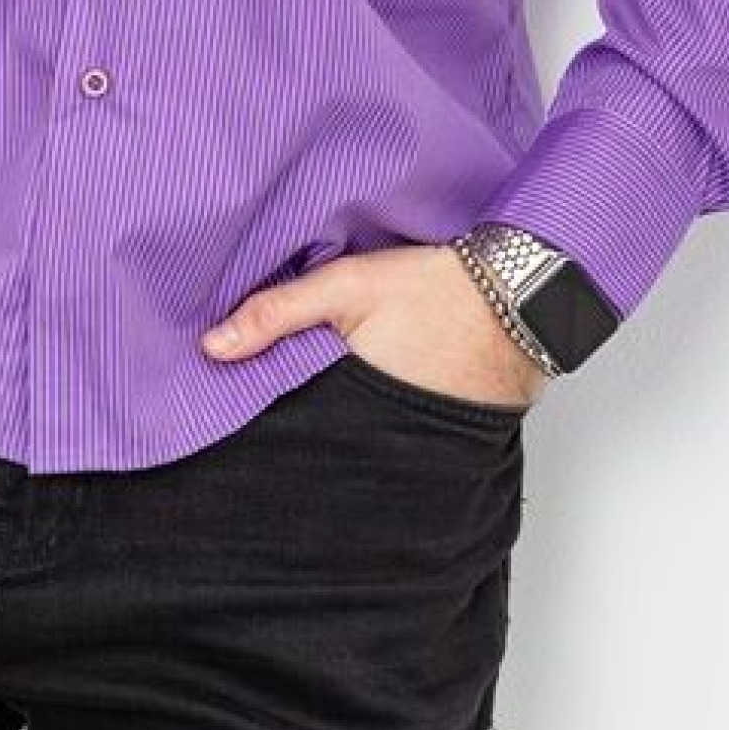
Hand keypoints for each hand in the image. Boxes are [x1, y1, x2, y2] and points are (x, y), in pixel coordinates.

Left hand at [201, 240, 551, 408]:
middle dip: (275, 432)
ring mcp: (400, 439)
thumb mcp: (349, 286)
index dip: (246, 418)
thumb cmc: (439, 291)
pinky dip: (350, 420)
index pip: (280, 427)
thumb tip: (211, 347)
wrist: (520, 299)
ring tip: (279, 412)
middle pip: (306, 443)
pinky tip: (336, 399)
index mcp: (346, 401)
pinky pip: (371, 434)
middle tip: (233, 421)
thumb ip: (280, 312)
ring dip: (313, 427)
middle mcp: (372, 435)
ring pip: (337, 442)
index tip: (208, 411)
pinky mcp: (422, 433)